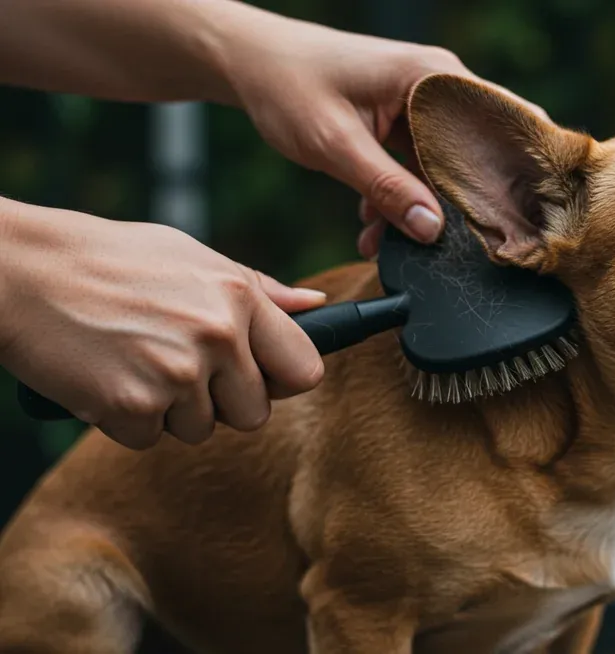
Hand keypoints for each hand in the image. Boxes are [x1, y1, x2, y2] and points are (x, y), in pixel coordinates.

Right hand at [0, 199, 326, 448]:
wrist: (20, 271)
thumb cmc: (112, 261)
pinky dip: (127, 419)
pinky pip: (150, 438)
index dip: (282, 381)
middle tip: (176, 365)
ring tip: (134, 359)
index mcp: (239, 297)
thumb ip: (260, 291)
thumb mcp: (194, 258)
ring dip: (170, 410)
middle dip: (221, 402)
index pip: (304, 369)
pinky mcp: (131, 406)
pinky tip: (106, 376)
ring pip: (201, 430)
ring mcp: (175, 373)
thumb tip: (317, 306)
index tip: (259, 377)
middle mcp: (216, 336)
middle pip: (254, 414)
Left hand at [219, 22, 547, 257]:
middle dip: (456, 203)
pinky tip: (372, 224)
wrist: (249, 62)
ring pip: (440, 166)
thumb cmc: (288, 86)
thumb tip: (431, 230)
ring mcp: (421, 103)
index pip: (494, 127)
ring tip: (383, 242)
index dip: (505, 175)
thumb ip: (386, 188)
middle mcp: (437, 86)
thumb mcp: (336, 145)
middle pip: (472, 153)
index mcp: (432, 77)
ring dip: (416, 207)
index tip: (506, 222)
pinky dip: (398, 195)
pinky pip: (417, 165)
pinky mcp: (403, 120)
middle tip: (444, 247)